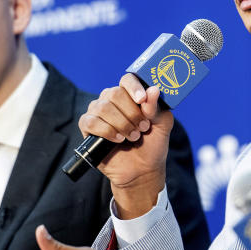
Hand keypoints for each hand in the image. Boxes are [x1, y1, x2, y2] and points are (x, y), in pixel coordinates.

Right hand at [80, 74, 173, 217]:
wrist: (142, 169)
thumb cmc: (153, 144)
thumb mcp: (162, 125)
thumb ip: (156, 108)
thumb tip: (153, 90)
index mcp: (130, 95)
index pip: (127, 80)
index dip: (133, 87)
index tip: (142, 100)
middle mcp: (112, 100)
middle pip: (114, 93)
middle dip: (131, 113)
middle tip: (143, 128)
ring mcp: (98, 112)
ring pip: (102, 107)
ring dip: (121, 123)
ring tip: (133, 137)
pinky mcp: (88, 127)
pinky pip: (89, 121)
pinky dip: (106, 130)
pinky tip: (118, 139)